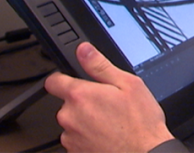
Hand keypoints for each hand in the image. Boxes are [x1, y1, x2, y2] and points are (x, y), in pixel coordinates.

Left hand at [45, 43, 174, 152]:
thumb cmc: (140, 123)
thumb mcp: (128, 84)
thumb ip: (100, 66)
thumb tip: (84, 50)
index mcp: (80, 95)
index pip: (54, 81)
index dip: (63, 78)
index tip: (72, 80)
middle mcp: (69, 116)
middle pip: (67, 103)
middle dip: (83, 102)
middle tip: (107, 104)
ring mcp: (71, 137)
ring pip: (73, 122)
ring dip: (85, 120)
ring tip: (110, 122)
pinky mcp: (75, 152)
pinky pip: (77, 139)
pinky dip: (88, 136)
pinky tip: (108, 135)